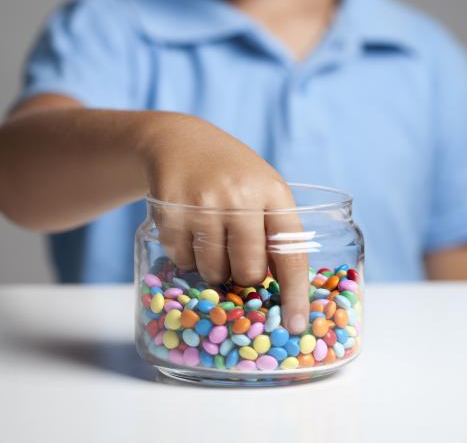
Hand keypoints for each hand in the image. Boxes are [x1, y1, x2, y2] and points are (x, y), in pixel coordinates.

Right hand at [143, 114, 309, 333]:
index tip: (296, 326)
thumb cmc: (231, 173)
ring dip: (213, 267)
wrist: (179, 140)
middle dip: (244, 276)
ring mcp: (202, 204)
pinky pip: (183, 261)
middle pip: (248, 271)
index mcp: (272, 193)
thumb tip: (284, 292)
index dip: (295, 294)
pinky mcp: (170, 212)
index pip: (290, 254)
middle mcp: (239, 197)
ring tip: (211, 237)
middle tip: (237, 259)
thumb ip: (275, 230)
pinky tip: (189, 229)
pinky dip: (187, 256)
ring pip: (213, 271)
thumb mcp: (263, 189)